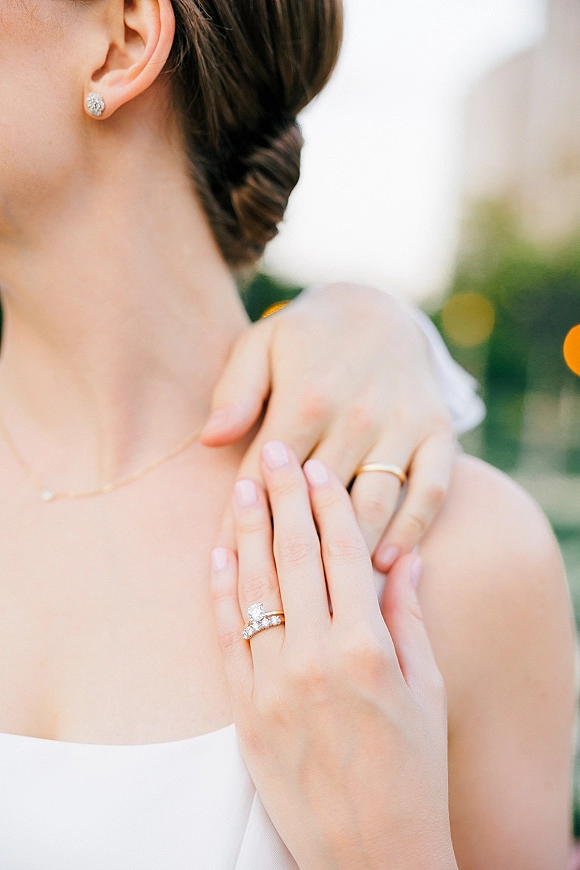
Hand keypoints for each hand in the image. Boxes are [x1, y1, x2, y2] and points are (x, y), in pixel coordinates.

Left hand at [200, 283, 454, 571]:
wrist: (379, 309)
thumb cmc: (307, 336)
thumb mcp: (262, 345)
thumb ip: (235, 392)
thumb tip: (211, 437)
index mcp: (305, 399)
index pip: (268, 478)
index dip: (245, 524)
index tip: (228, 568)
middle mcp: (356, 415)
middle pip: (319, 501)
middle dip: (295, 550)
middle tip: (279, 596)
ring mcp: (402, 425)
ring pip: (375, 503)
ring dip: (352, 551)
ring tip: (330, 597)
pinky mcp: (438, 432)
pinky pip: (430, 490)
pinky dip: (413, 529)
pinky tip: (389, 564)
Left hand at [210, 441, 456, 869]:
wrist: (372, 853)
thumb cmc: (413, 770)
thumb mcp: (427, 691)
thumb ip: (409, 618)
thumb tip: (404, 557)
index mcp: (367, 649)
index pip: (342, 556)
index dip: (328, 507)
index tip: (318, 469)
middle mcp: (316, 658)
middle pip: (294, 558)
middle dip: (283, 499)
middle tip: (273, 452)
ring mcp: (273, 685)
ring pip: (255, 588)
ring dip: (248, 531)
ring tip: (242, 485)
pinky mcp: (244, 713)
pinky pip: (226, 638)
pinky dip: (220, 591)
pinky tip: (218, 552)